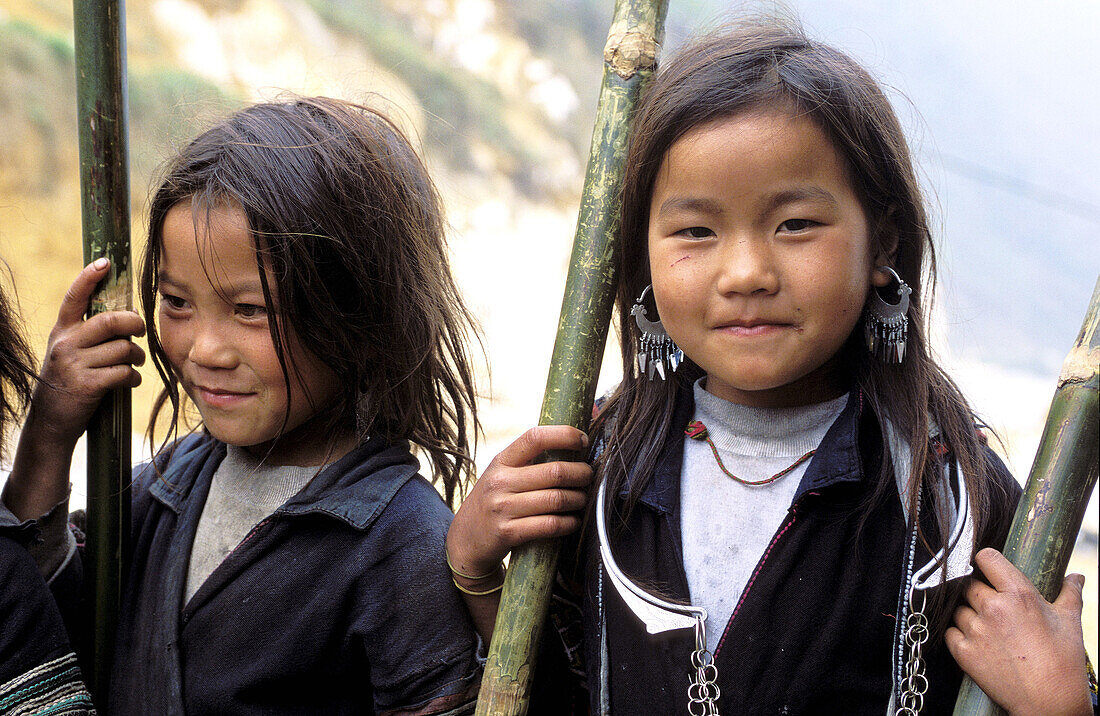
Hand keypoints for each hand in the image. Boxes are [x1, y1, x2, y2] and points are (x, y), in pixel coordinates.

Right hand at [3, 259, 145, 520]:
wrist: (51, 422)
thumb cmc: (70, 383)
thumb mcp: (71, 353)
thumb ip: (90, 335)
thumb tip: (127, 317)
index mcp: (62, 331)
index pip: (74, 298)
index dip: (89, 278)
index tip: (105, 262)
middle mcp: (65, 343)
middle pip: (110, 321)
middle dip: (133, 324)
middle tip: (139, 330)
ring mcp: (74, 364)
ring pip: (122, 349)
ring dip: (136, 357)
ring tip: (133, 363)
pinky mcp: (86, 385)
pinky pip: (123, 372)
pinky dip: (132, 377)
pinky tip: (128, 382)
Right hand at [447, 426, 592, 578]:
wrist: (465, 540)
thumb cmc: (493, 501)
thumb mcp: (501, 474)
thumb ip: (528, 461)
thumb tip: (571, 441)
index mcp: (501, 461)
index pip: (535, 438)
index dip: (564, 435)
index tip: (583, 440)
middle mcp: (500, 482)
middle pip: (554, 472)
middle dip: (581, 473)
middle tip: (589, 476)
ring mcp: (502, 508)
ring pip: (556, 499)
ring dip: (578, 499)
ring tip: (582, 499)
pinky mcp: (508, 533)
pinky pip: (549, 525)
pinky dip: (568, 523)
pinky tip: (573, 521)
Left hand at [946, 548, 1090, 715]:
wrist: (1051, 703)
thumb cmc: (1063, 662)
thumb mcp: (1070, 621)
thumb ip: (1069, 593)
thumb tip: (1075, 576)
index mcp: (1018, 594)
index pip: (986, 557)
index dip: (985, 560)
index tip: (988, 568)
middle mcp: (992, 608)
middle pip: (969, 584)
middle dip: (979, 591)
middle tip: (994, 607)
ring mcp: (975, 630)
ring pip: (958, 608)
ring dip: (969, 614)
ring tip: (989, 629)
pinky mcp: (963, 651)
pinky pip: (950, 631)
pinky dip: (959, 635)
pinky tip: (977, 642)